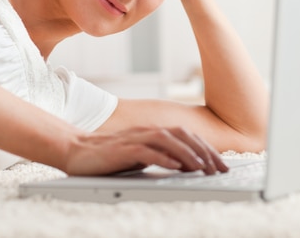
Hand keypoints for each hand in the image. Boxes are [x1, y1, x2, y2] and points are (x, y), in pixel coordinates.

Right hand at [63, 126, 228, 175]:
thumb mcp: (140, 156)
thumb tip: (185, 166)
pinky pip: (146, 151)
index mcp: (153, 132)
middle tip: (220, 169)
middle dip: (204, 151)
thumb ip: (160, 157)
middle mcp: (147, 131)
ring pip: (168, 140)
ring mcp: (135, 138)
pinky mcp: (122, 149)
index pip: (186, 136)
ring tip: (203, 168)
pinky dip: (163, 157)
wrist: (77, 150)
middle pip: (182, 135)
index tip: (222, 164)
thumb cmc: (109, 157)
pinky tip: (175, 166)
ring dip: (188, 154)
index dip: (206, 149)